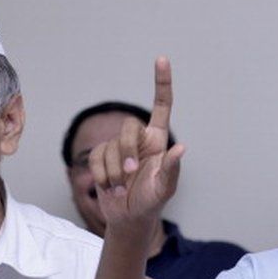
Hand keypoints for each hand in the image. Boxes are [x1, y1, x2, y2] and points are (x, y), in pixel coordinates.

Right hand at [88, 56, 185, 231]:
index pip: (161, 106)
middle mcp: (139, 139)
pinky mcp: (102, 158)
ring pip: (110, 146)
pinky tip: (110, 187)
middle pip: (128, 128)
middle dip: (127, 150)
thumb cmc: (151, 202)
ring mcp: (119, 148)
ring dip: (114, 171)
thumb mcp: (165, 189)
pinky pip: (96, 158)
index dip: (162, 83)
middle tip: (131, 174)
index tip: (161, 59)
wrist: (129, 219)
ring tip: (121, 188)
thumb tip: (181, 148)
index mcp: (158, 141)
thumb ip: (172, 169)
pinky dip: (102, 175)